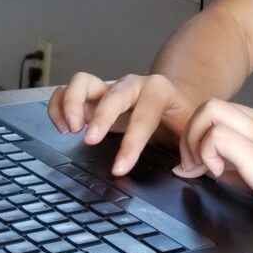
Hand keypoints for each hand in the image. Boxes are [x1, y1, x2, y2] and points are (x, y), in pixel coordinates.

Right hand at [48, 72, 197, 175]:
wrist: (175, 100)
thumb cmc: (181, 119)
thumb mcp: (193, 130)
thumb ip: (193, 149)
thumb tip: (186, 170)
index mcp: (159, 91)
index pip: (145, 115)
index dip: (132, 143)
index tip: (120, 168)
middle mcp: (132, 85)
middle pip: (113, 94)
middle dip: (101, 116)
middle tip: (90, 141)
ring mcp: (109, 88)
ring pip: (82, 82)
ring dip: (72, 103)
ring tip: (69, 130)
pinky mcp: (91, 95)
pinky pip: (67, 91)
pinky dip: (59, 106)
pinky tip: (61, 128)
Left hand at [175, 100, 252, 236]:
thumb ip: (240, 162)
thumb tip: (205, 167)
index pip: (225, 113)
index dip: (203, 135)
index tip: (199, 164)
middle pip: (212, 105)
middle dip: (191, 132)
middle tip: (191, 164)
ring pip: (210, 110)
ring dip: (194, 140)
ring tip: (201, 168)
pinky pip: (216, 135)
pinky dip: (205, 152)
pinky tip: (216, 172)